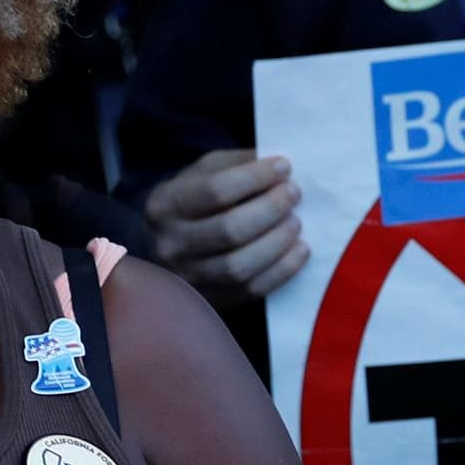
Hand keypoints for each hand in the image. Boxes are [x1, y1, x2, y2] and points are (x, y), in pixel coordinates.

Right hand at [145, 149, 304, 303]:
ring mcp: (189, 276)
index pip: (215, 190)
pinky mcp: (211, 299)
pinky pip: (252, 289)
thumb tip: (280, 167)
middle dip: (270, 209)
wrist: (170, 243)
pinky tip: (299, 251)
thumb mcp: (205, 173)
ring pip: (239, 265)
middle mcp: (170, 244)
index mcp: (164, 204)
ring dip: (278, 242)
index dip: (255, 178)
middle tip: (293, 194)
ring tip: (296, 223)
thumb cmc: (195, 200)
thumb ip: (238, 165)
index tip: (283, 167)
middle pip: (229, 229)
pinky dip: (282, 271)